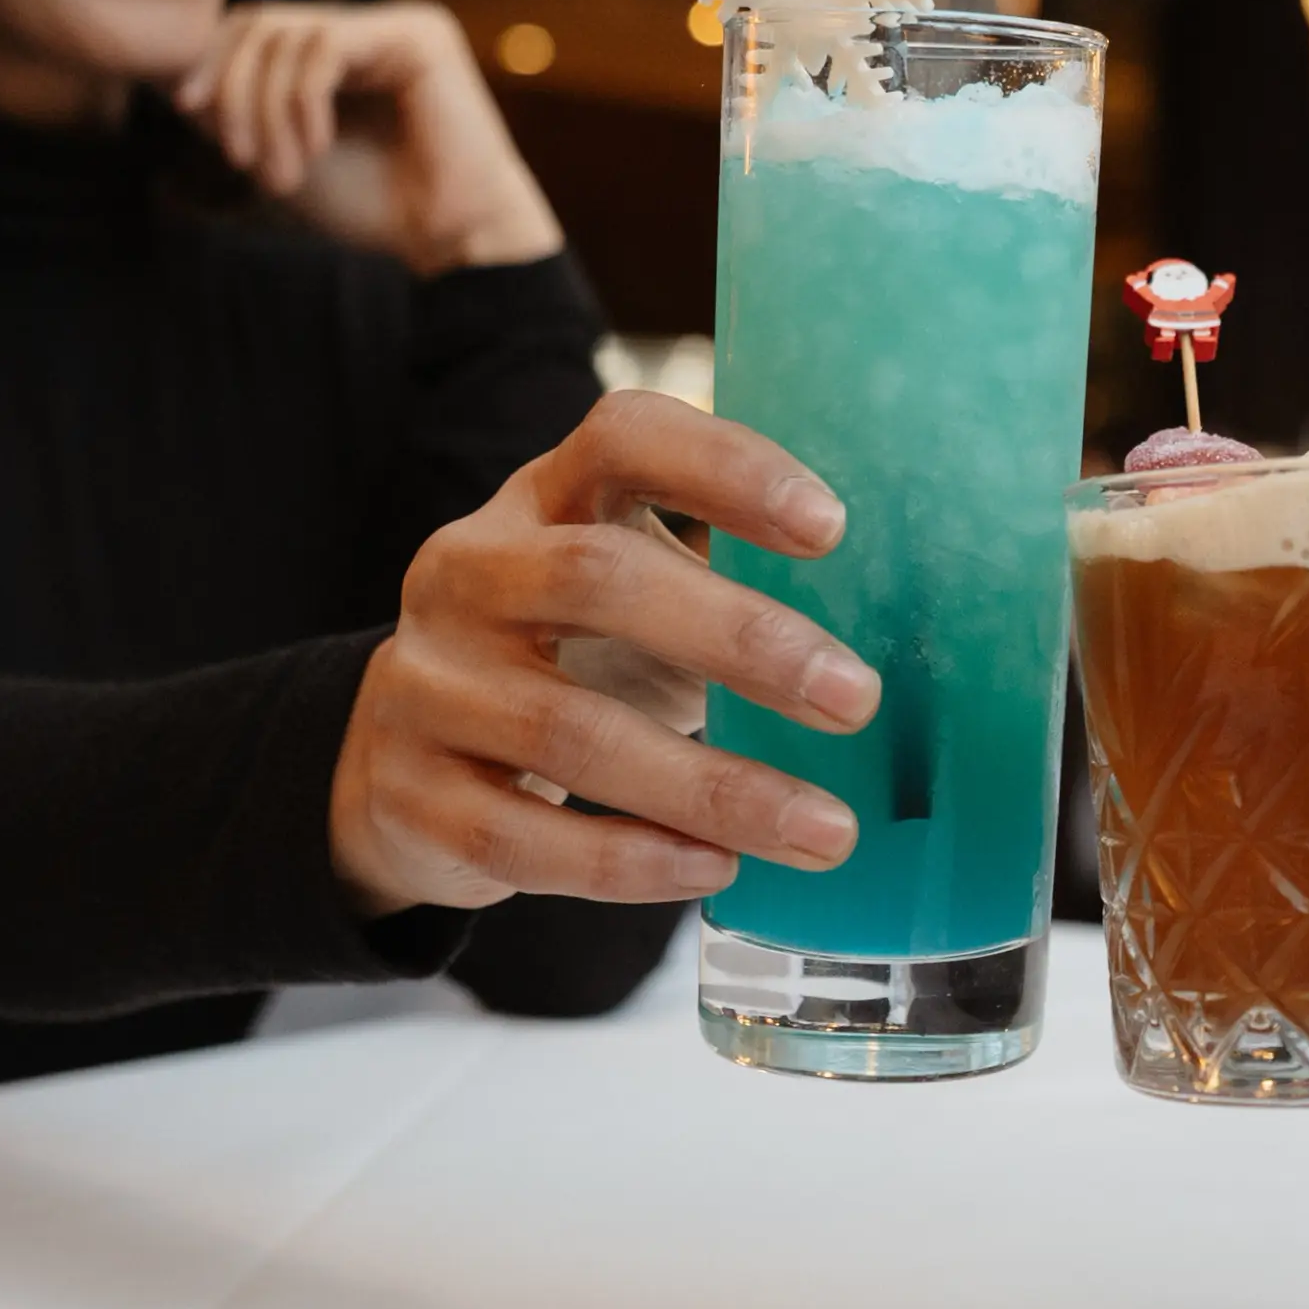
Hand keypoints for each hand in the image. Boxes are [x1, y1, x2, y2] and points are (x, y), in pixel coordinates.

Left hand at [175, 0, 563, 274]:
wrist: (451, 239)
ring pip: (288, 35)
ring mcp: (397, 26)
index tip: (188, 110)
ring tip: (281, 174)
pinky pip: (327, 46)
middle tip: (237, 156)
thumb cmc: (375, 204)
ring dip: (267, 110)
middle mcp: (370, 28)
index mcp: (342, 51)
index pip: (253, 27)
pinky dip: (303, 101)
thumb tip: (162, 73)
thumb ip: (233, 112)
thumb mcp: (282, 154)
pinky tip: (317, 148)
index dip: (211, 60)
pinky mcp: (419, 37)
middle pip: (262, 22)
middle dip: (233, 88)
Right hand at [330, 392, 874, 917]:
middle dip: (741, 640)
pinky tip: (715, 871)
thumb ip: (725, 582)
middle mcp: (467, 573)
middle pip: (595, 580)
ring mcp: (424, 686)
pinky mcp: (408, 797)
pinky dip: (628, 861)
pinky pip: (521, 838)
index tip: (832, 527)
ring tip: (825, 829)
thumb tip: (911, 620)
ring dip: (713, 787)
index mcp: (538, 499)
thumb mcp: (628, 594)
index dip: (726, 467)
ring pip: (567, 733)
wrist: (397, 762)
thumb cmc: (565, 661)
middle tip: (858, 699)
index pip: (620, 437)